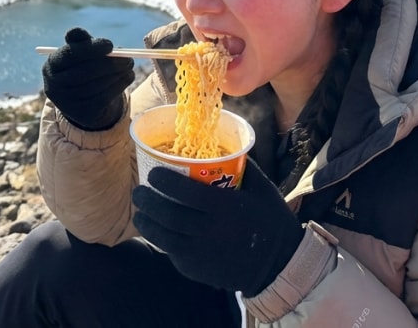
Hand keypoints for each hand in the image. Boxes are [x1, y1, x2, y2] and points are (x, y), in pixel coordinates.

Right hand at [42, 27, 134, 130]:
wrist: (81, 101)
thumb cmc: (82, 68)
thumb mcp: (81, 53)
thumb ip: (85, 42)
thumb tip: (107, 45)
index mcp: (52, 65)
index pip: (70, 54)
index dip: (91, 48)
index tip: (110, 45)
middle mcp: (54, 85)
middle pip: (84, 73)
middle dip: (109, 64)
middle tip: (128, 58)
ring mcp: (66, 102)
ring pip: (96, 86)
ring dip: (117, 74)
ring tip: (129, 66)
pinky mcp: (81, 114)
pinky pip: (103, 98)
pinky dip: (119, 85)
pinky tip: (128, 77)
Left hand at [132, 158, 303, 295]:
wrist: (279, 264)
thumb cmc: (270, 220)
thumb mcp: (262, 189)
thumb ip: (241, 166)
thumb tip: (219, 146)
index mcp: (226, 208)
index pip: (185, 193)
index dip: (163, 181)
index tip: (152, 173)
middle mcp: (210, 232)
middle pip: (168, 215)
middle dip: (147, 201)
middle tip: (139, 191)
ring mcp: (201, 254)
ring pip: (162, 237)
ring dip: (146, 223)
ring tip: (140, 212)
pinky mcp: (196, 270)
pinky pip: (171, 252)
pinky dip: (161, 240)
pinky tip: (156, 230)